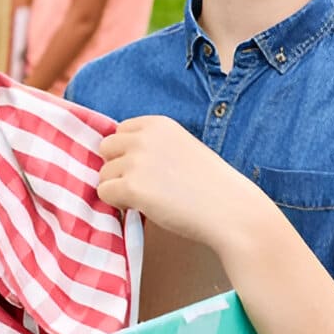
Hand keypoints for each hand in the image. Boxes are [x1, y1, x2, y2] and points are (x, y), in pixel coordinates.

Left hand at [96, 115, 264, 251]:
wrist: (230, 210)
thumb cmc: (211, 185)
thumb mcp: (181, 149)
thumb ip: (152, 147)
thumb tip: (117, 159)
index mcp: (158, 123)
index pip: (120, 131)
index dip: (127, 152)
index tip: (145, 169)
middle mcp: (144, 137)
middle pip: (106, 149)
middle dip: (117, 168)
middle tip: (141, 186)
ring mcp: (136, 161)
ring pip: (103, 174)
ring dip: (118, 188)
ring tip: (148, 200)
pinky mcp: (131, 187)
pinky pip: (104, 193)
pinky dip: (118, 204)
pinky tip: (142, 209)